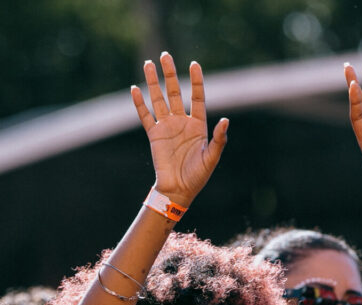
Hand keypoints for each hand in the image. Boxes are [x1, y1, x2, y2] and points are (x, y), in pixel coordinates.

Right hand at [131, 52, 228, 207]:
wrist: (178, 190)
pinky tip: (135, 89)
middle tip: (165, 55)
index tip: (194, 64)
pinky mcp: (154, 135)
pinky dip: (140, 103)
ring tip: (148, 64)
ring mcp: (166, 127)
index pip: (197, 97)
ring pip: (158, 99)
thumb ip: (219, 139)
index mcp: (198, 125)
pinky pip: (145, 116)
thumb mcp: (212, 158)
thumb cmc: (198, 176)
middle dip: (170, 74)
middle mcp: (181, 122)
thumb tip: (226, 120)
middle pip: (175, 92)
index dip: (196, 81)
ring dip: (153, 82)